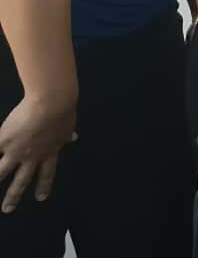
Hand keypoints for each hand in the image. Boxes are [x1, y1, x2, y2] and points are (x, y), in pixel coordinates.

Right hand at [0, 96, 73, 214]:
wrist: (50, 105)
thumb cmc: (62, 111)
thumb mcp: (67, 127)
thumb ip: (65, 136)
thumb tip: (73, 138)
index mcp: (50, 153)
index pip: (47, 174)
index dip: (44, 186)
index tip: (41, 198)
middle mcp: (32, 156)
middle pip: (22, 181)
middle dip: (14, 196)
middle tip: (8, 209)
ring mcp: (16, 150)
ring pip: (1, 172)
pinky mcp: (4, 141)